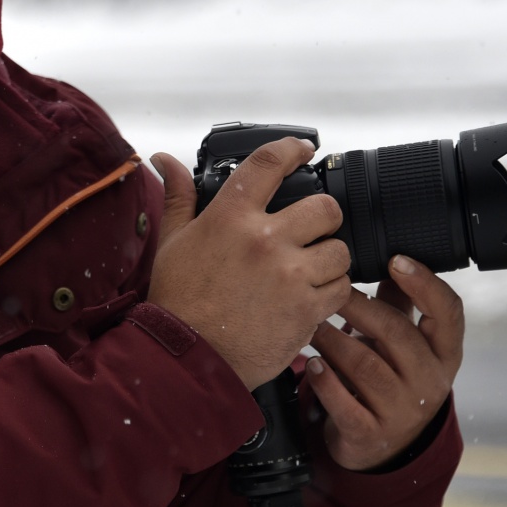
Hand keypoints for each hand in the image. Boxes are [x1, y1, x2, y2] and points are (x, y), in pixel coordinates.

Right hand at [148, 138, 351, 389]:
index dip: (293, 149)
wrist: (187, 357)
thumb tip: (165, 160)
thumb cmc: (179, 300)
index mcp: (231, 216)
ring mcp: (289, 276)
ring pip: (340, 250)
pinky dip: (331, 292)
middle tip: (311, 229)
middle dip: (322, 216)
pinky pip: (341, 289)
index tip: (304, 151)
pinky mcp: (306, 309)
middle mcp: (264, 240)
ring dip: (329, 258)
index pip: (269, 163)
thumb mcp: (173, 241)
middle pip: (325, 207)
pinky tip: (310, 296)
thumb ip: (179, 196)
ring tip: (310, 268)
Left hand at [303, 255, 463, 470]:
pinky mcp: (372, 433)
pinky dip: (325, 381)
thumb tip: (390, 252)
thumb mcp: (404, 343)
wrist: (384, 446)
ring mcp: (404, 411)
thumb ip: (400, 302)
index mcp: (445, 353)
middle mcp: (431, 381)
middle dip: (358, 307)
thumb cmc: (392, 377)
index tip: (396, 259)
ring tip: (311, 323)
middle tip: (329, 289)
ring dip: (333, 340)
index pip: (449, 312)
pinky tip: (312, 364)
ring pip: (365, 366)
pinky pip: (346, 404)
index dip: (425, 283)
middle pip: (397, 333)